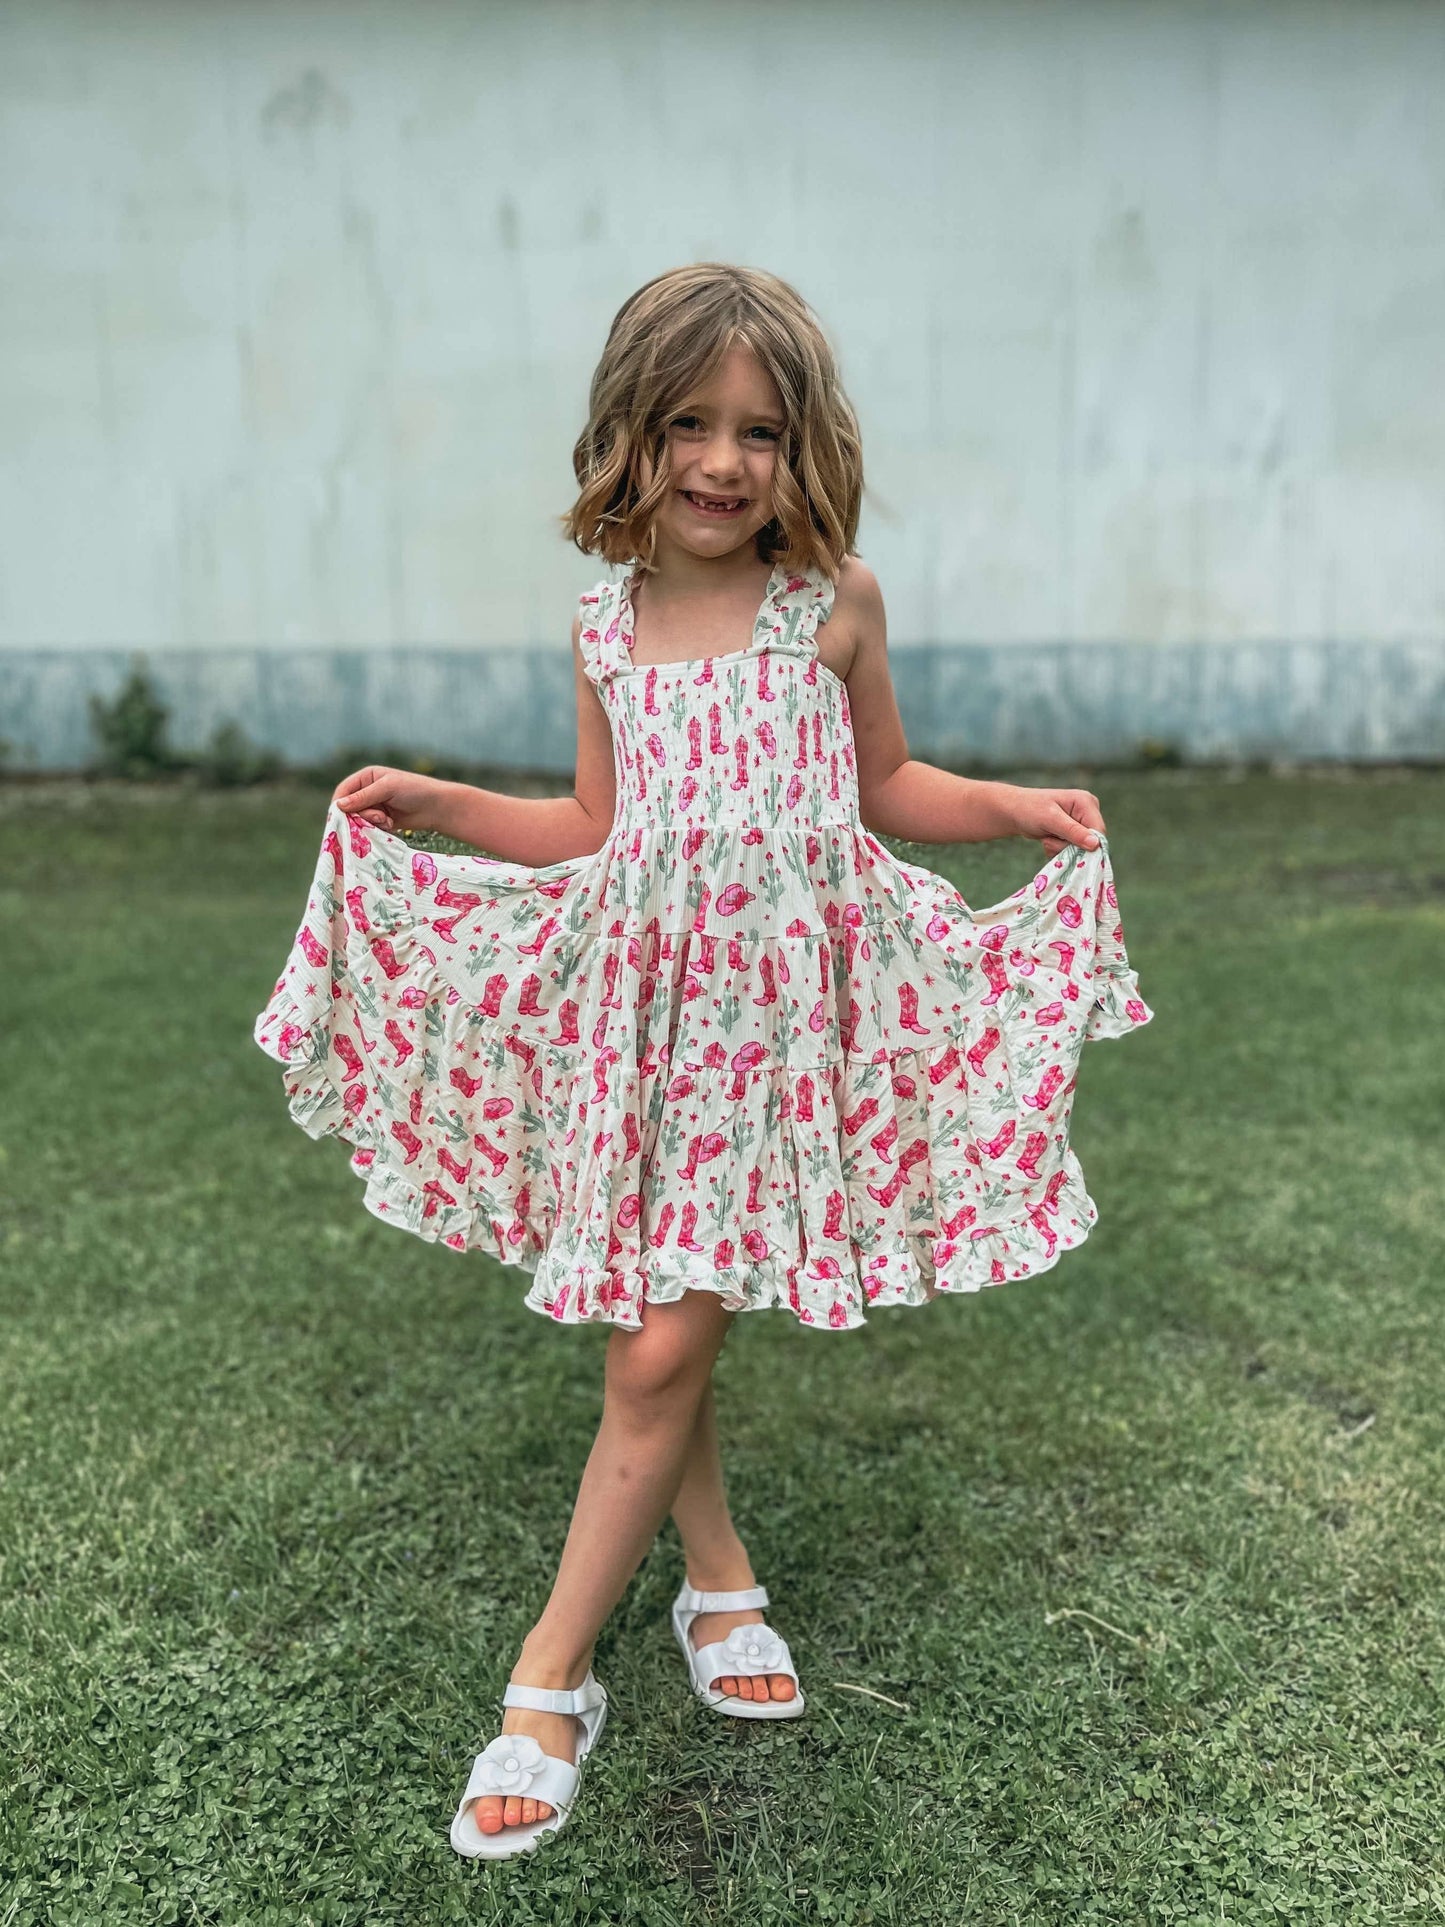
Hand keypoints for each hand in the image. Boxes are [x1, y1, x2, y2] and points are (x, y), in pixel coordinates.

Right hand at [331, 765, 445, 834]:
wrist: (437, 807)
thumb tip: (338, 806)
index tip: (340, 817)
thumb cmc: (414, 790)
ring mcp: (374, 806)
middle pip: (348, 808)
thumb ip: (363, 797)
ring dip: (370, 822)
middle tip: (377, 817)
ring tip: (386, 820)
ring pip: (358, 820)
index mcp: (367, 777)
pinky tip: (390, 824)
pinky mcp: (380, 820)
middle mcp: (367, 791)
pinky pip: (368, 828)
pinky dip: (377, 828)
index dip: (339, 804)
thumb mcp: (387, 788)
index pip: (343, 791)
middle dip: (360, 815)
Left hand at [1006, 785, 1106, 858]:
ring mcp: (1081, 822)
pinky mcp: (1074, 832)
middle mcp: (1088, 811)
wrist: (1013, 812)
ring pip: (1080, 849)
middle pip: (1091, 842)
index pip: (1099, 831)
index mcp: (1086, 802)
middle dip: (1069, 847)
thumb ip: (1073, 831)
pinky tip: (1048, 840)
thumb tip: (1096, 844)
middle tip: (1049, 841)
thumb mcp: (1050, 819)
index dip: (1087, 846)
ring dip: (1061, 849)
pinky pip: (1073, 850)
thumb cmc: (1029, 809)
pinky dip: (1059, 850)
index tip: (1068, 851)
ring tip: (1046, 839)